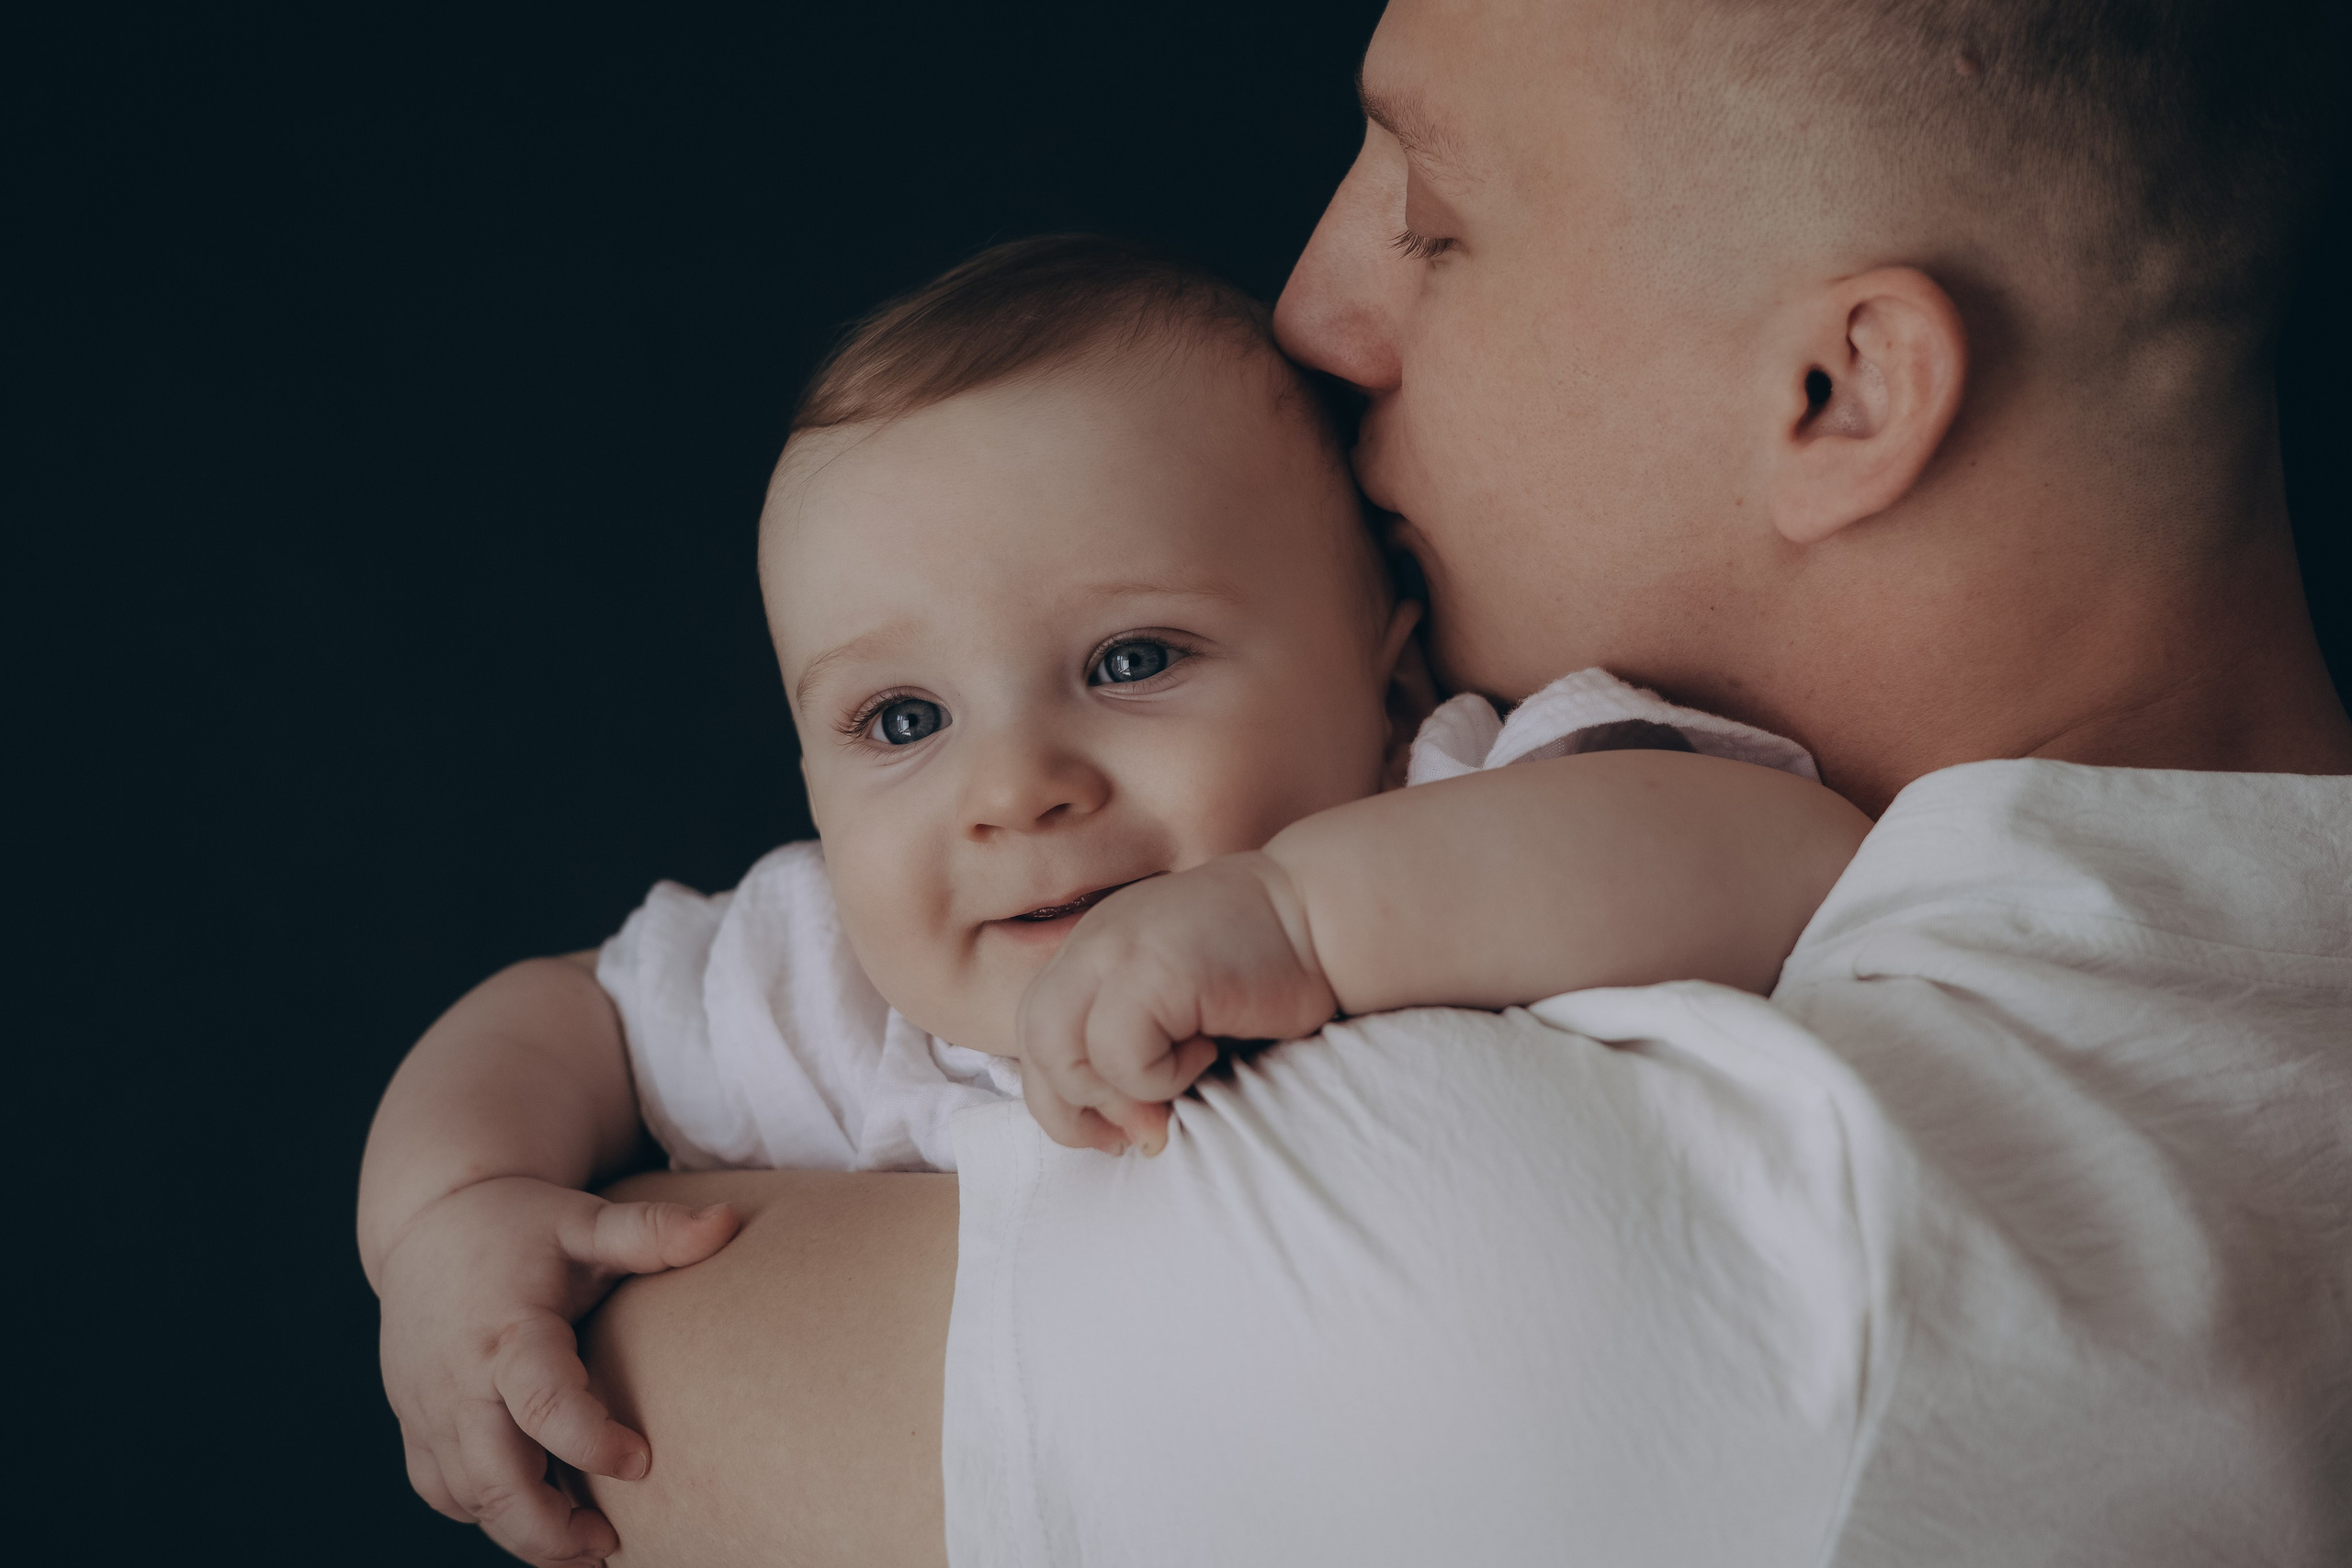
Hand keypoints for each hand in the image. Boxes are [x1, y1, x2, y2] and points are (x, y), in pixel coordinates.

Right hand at [375, 1176, 739, 1565]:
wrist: (429, 1220)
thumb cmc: (521, 1224)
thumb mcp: (586, 1220)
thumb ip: (653, 1230)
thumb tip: (728, 1222)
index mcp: (507, 1331)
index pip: (541, 1402)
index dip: (590, 1442)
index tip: (643, 1463)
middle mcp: (458, 1379)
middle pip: (494, 1479)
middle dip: (549, 1529)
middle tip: (611, 1543)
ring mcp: (427, 1407)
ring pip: (467, 1497)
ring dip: (521, 1531)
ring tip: (586, 1542)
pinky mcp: (415, 1424)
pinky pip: (442, 1490)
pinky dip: (486, 1512)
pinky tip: (535, 1515)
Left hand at [1016, 852, 1337, 1154]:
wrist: (1325, 913)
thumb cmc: (1267, 971)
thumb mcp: (1182, 1009)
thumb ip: (1137, 1052)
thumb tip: (1129, 1136)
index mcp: (1095, 949)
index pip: (1036, 1030)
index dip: (1063, 1094)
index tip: (1118, 1128)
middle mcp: (1095, 943)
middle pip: (1034, 1039)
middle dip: (1075, 1105)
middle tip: (1141, 1129)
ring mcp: (1117, 949)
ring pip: (1058, 1048)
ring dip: (1116, 1092)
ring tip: (1179, 1081)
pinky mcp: (1153, 969)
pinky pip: (1119, 1053)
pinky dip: (1160, 1076)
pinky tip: (1208, 1050)